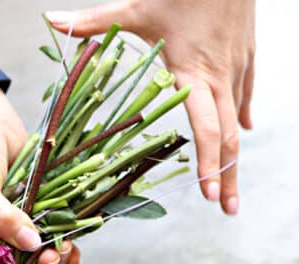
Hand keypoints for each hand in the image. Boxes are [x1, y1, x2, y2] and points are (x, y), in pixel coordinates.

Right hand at [0, 86, 80, 263]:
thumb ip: (1, 217)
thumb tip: (31, 244)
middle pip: (25, 262)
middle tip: (56, 255)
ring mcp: (21, 217)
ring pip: (43, 246)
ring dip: (58, 251)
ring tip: (68, 247)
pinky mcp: (40, 202)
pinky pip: (55, 224)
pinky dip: (67, 234)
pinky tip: (77, 244)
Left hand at [47, 0, 255, 215]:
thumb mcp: (137, 5)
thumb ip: (95, 20)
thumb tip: (52, 21)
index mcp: (194, 72)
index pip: (206, 128)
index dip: (209, 163)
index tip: (208, 193)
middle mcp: (219, 77)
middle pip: (229, 138)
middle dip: (229, 176)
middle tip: (227, 209)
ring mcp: (236, 68)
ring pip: (238, 119)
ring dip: (235, 153)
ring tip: (230, 184)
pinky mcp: (246, 56)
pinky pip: (246, 93)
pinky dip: (242, 115)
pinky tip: (245, 129)